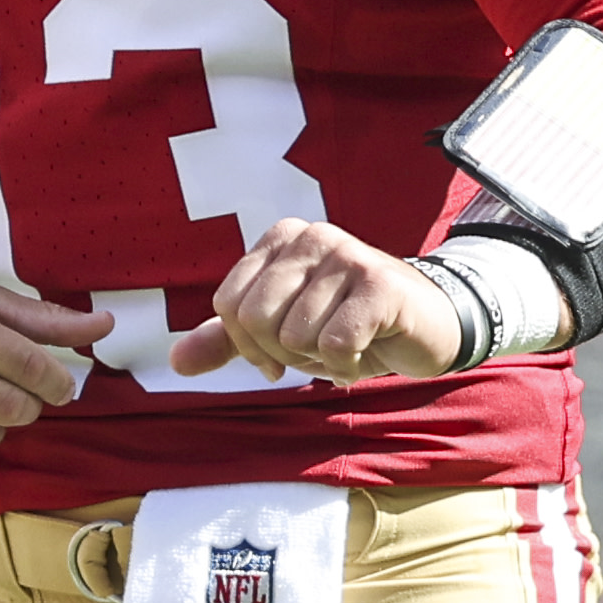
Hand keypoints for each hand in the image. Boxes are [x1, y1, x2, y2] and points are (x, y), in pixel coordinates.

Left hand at [173, 219, 458, 386]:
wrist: (426, 327)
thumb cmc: (349, 324)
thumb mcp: (282, 331)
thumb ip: (229, 341)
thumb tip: (176, 363)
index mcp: (281, 238)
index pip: (229, 305)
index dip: (251, 345)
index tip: (282, 350)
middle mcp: (311, 236)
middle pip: (255, 319)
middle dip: (282, 354)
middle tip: (317, 351)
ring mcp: (347, 255)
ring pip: (294, 336)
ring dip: (318, 362)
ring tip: (347, 346)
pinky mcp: (379, 284)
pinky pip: (334, 344)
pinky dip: (346, 367)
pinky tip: (366, 353)